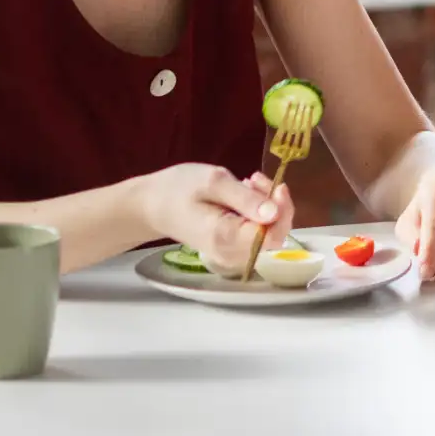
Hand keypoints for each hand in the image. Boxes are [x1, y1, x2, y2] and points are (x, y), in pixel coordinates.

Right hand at [135, 164, 295, 276]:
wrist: (152, 205)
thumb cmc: (178, 189)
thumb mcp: (214, 182)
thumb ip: (245, 199)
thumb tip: (274, 212)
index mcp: (225, 239)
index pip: (273, 236)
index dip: (282, 211)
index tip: (276, 186)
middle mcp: (231, 255)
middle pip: (275, 236)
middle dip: (275, 205)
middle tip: (255, 179)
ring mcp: (232, 255)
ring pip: (270, 233)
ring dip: (267, 206)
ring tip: (246, 183)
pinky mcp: (233, 249)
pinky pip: (258, 233)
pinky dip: (259, 212)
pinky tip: (244, 194)